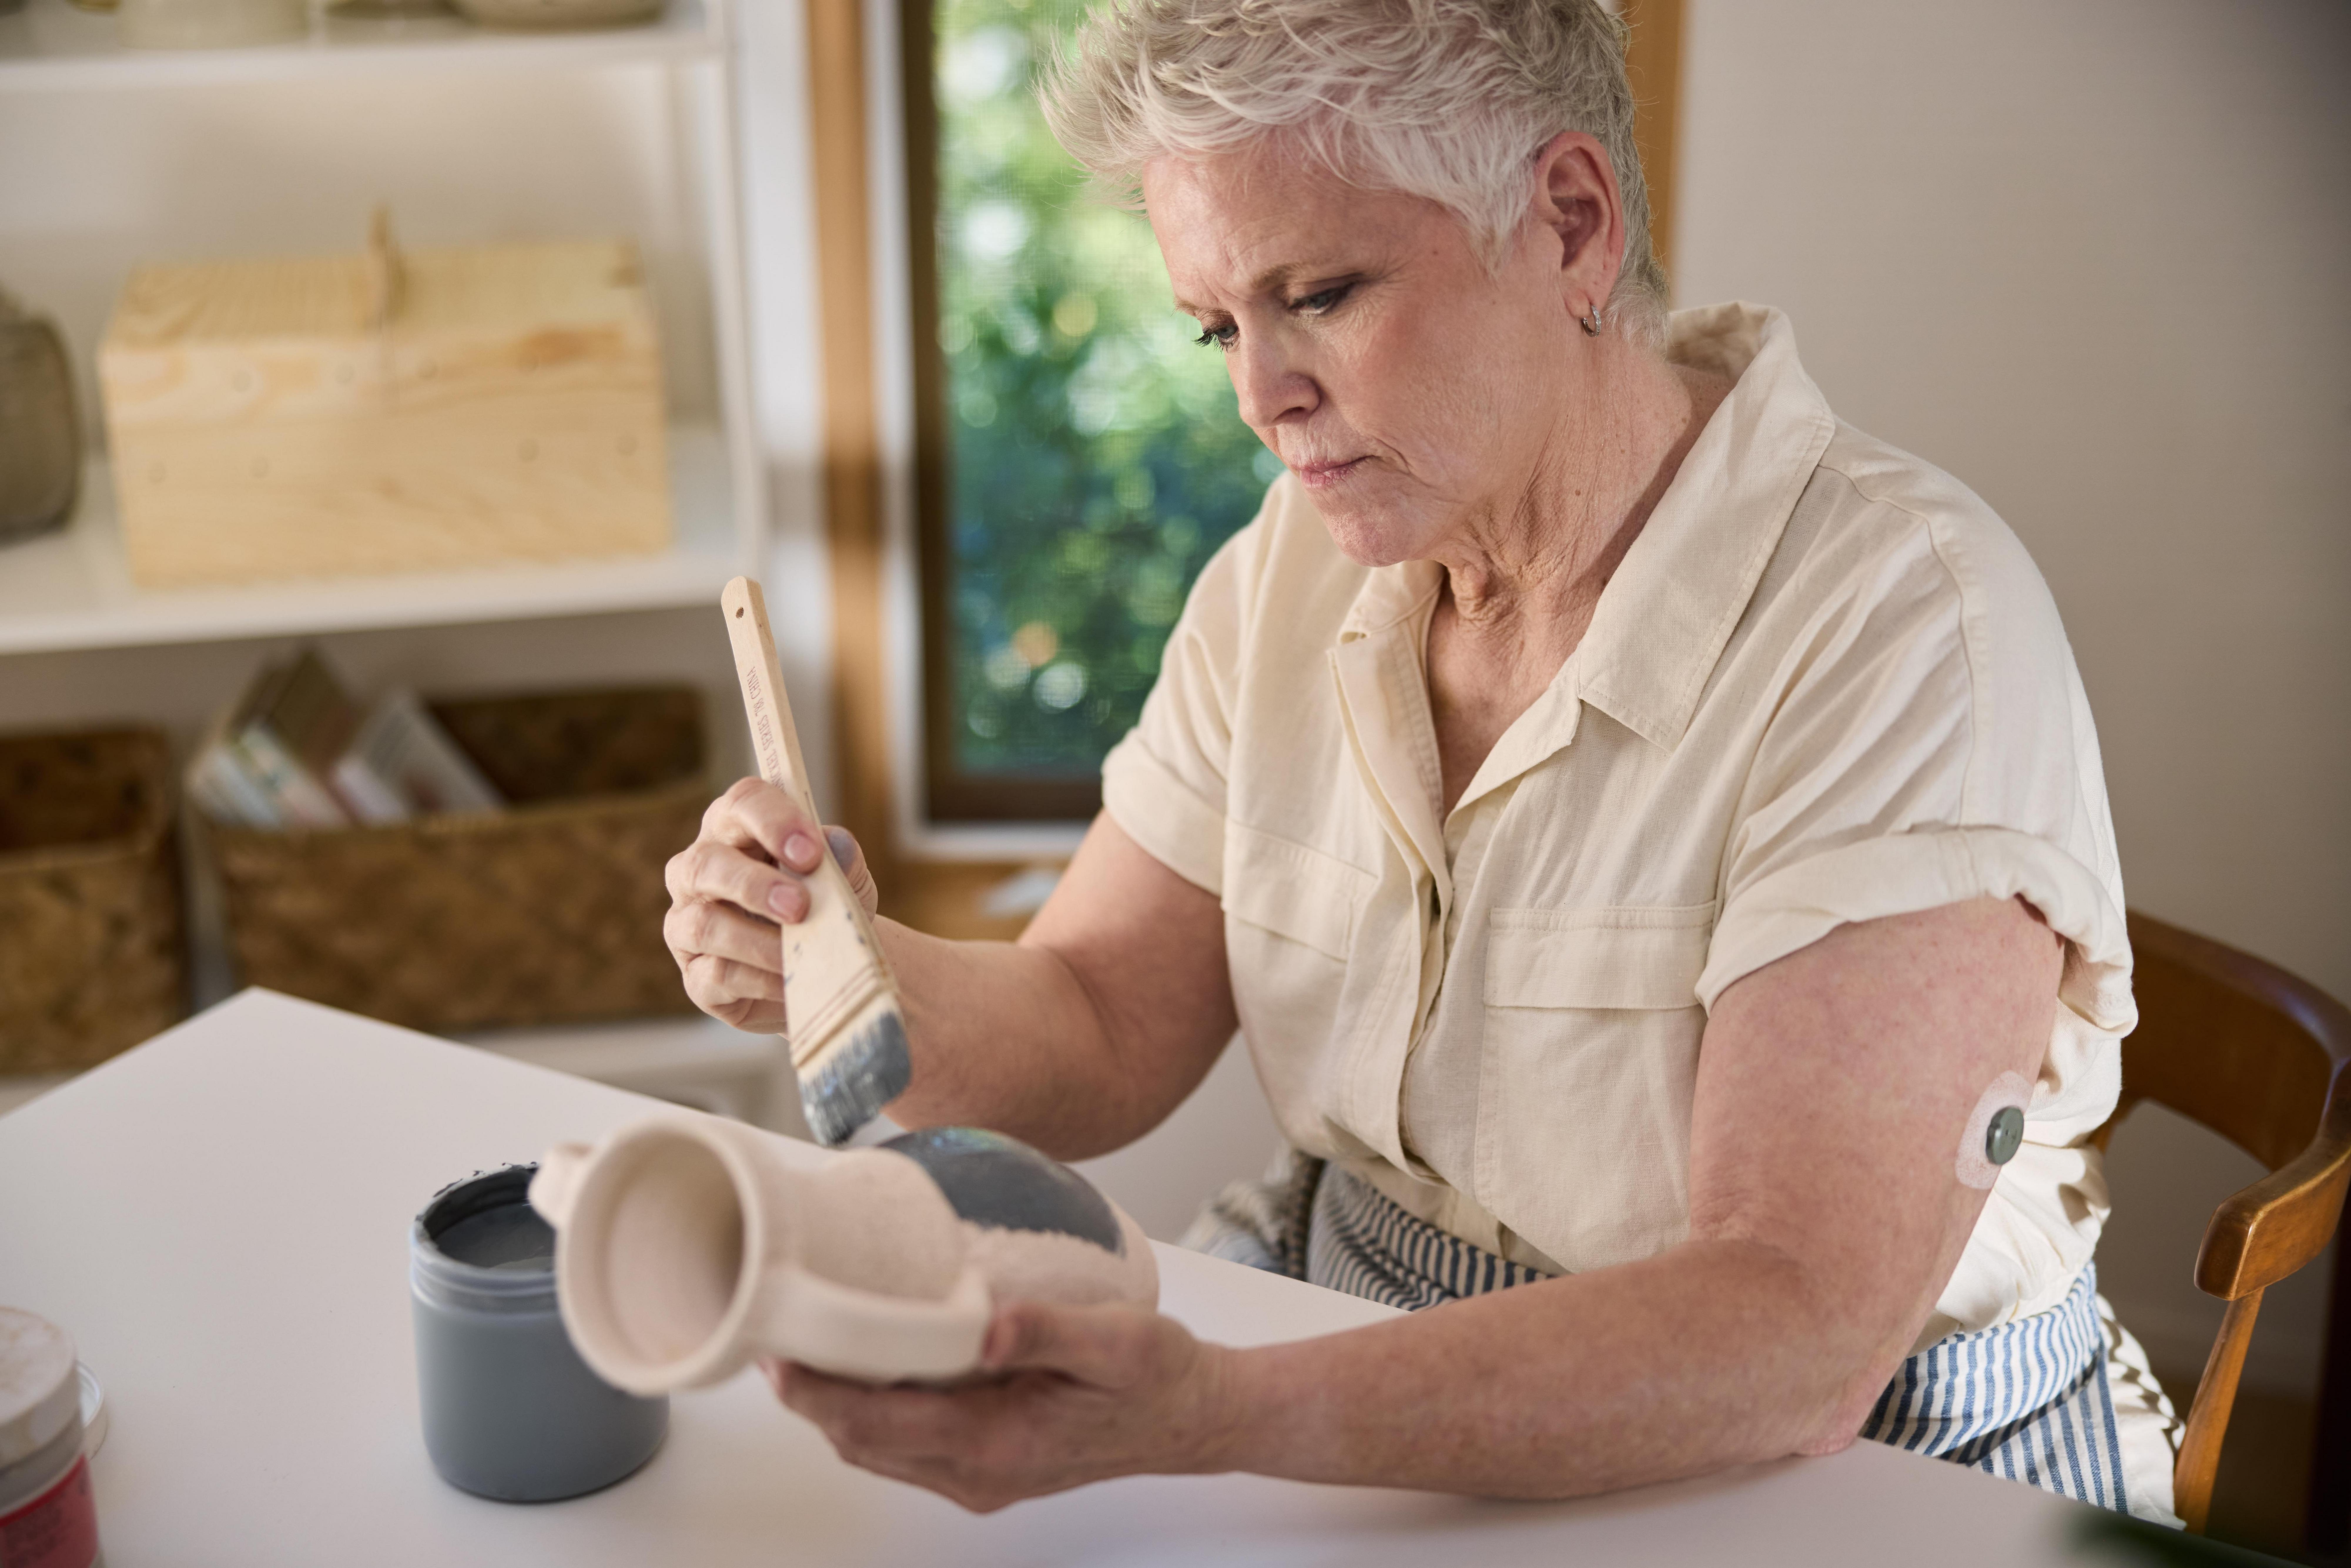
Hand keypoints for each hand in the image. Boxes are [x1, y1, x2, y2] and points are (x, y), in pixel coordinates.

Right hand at [663, 777, 878, 1031]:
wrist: (828, 970)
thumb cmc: (827, 908)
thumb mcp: (846, 879)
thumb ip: (842, 858)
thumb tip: (834, 848)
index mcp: (735, 830)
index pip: (742, 802)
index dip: (774, 821)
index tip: (811, 852)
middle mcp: (698, 872)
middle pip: (705, 863)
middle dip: (753, 884)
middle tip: (799, 906)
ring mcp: (687, 925)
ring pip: (703, 924)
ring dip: (756, 940)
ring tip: (798, 953)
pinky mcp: (696, 977)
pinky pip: (716, 975)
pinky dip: (759, 980)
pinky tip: (790, 982)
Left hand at [766, 1300, 1238, 1511]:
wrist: (1194, 1417)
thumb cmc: (1158, 1376)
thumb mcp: (1115, 1340)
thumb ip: (1047, 1331)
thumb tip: (990, 1324)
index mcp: (999, 1442)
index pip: (878, 1424)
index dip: (818, 1393)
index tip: (776, 1354)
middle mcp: (977, 1471)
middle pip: (862, 1441)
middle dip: (809, 1396)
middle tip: (771, 1335)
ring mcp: (979, 1475)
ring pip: (878, 1446)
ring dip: (835, 1403)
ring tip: (804, 1343)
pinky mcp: (985, 1464)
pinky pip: (906, 1443)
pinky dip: (872, 1409)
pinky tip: (868, 1364)